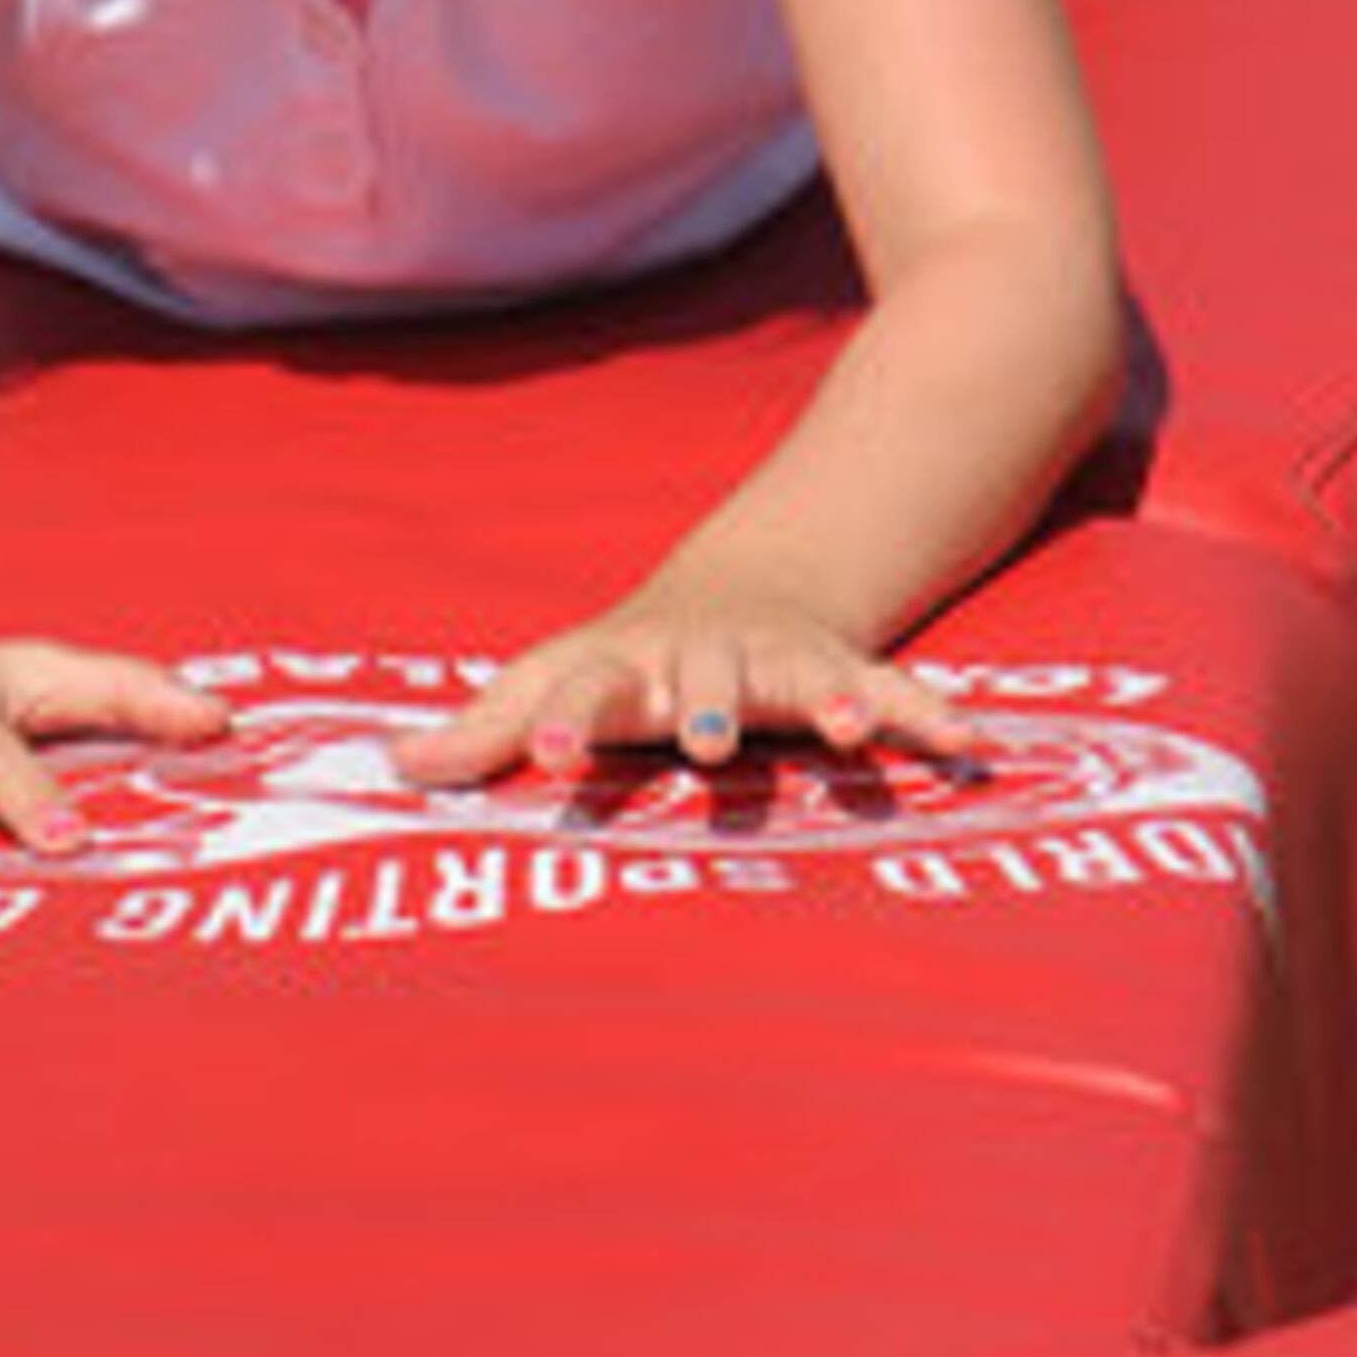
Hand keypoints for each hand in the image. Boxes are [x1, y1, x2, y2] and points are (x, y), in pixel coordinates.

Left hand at [394, 588, 973, 792]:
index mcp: (626, 668)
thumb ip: (481, 732)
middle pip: (706, 679)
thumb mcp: (551, 680)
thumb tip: (390, 770)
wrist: (744, 586)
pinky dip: (929, 715)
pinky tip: (966, 744)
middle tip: (706, 743)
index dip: (558, 718)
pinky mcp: (844, 674)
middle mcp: (706, 659)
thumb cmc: (628, 663)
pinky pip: (895, 692)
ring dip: (832, 700)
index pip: (582, 687)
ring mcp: (780, 663)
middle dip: (707, 707)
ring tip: (852, 736)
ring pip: (807, 679)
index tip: (540, 755)